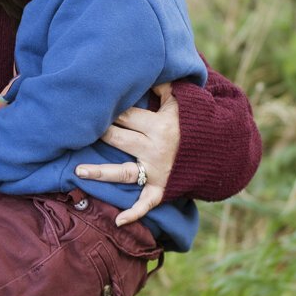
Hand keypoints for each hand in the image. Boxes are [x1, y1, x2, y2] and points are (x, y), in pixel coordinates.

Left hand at [75, 84, 180, 224]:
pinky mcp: (160, 188)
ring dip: (100, 172)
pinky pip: (146, 203)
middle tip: (77, 130)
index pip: (126, 115)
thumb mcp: (182, 103)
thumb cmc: (194, 124)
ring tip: (78, 170)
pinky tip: (117, 221)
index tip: (90, 105)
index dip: (108, 109)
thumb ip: (165, 87)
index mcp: (160, 125)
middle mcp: (156, 149)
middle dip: (100, 133)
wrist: (218, 151)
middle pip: (119, 139)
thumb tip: (147, 73)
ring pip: (123, 171)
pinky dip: (134, 213)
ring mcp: (156, 171)